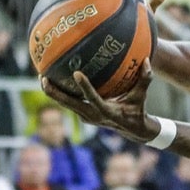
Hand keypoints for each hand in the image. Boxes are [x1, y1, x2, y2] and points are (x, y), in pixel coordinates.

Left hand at [41, 65, 155, 141]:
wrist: (132, 130)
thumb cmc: (137, 109)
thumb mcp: (141, 95)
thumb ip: (145, 79)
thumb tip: (148, 59)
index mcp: (106, 112)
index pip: (93, 99)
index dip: (84, 87)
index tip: (76, 73)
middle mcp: (92, 116)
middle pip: (69, 104)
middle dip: (55, 92)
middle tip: (43, 78)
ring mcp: (85, 116)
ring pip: (64, 104)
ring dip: (53, 92)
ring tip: (42, 77)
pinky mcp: (82, 114)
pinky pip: (68, 102)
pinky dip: (59, 93)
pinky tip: (52, 80)